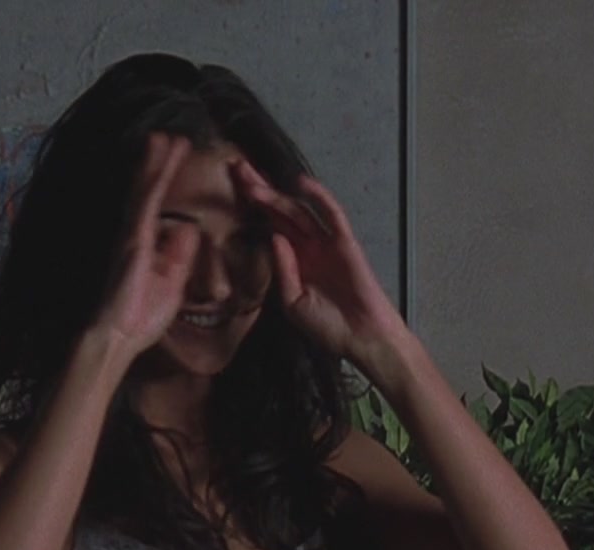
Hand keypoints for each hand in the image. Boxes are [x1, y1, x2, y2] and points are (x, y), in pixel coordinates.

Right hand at [84, 133, 200, 363]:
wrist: (118, 337)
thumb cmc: (140, 318)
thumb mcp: (172, 284)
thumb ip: (179, 256)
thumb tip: (188, 230)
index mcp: (147, 245)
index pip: (159, 205)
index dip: (166, 181)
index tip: (176, 158)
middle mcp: (137, 234)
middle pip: (150, 191)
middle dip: (160, 164)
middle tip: (172, 137)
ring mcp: (132, 235)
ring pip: (145, 190)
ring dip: (155, 162)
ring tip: (164, 137)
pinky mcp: (132, 239)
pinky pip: (145, 202)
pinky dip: (151, 178)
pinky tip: (156, 158)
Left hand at [231, 160, 411, 368]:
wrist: (361, 337)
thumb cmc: (328, 327)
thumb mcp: (293, 303)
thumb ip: (283, 271)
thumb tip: (274, 237)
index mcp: (293, 261)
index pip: (269, 227)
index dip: (252, 209)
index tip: (232, 190)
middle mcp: (307, 247)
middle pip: (279, 212)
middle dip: (259, 191)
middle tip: (237, 168)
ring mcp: (325, 243)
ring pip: (298, 211)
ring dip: (277, 195)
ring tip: (254, 179)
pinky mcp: (345, 243)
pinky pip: (332, 216)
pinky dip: (319, 198)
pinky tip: (301, 184)